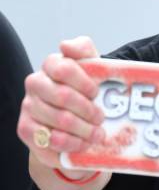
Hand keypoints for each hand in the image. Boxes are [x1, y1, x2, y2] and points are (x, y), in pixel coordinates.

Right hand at [17, 36, 104, 168]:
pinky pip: (49, 139)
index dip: (84, 83)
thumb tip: (65, 45)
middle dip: (88, 110)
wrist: (77, 119)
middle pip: (63, 96)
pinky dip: (71, 144)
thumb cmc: (86, 91)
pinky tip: (83, 144)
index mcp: (51, 65)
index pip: (64, 68)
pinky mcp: (26, 129)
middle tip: (101, 118)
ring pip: (59, 120)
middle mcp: (35, 83)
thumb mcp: (91, 66)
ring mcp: (29, 106)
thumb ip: (83, 49)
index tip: (96, 93)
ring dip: (84, 130)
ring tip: (98, 134)